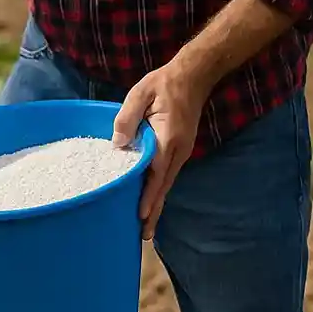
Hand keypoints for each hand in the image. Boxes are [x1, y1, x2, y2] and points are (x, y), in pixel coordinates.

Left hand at [111, 63, 211, 238]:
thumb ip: (127, 118)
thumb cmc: (164, 83)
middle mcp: (178, 150)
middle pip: (163, 186)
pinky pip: (167, 176)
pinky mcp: (178, 151)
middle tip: (144, 235)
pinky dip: (158, 192)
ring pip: (166, 184)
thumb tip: (118, 144)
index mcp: (168, 137)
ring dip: (156, 205)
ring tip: (146, 227)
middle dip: (154, 211)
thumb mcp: (140, 93)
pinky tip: (149, 203)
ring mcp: (181, 152)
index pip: (156, 172)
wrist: (194, 76)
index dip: (149, 195)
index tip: (142, 214)